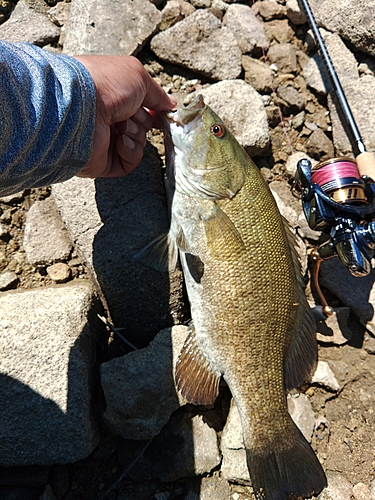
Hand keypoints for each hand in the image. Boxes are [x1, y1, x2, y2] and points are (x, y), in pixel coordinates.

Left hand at [73, 55, 175, 177]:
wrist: (80, 108)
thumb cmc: (105, 85)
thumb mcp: (138, 77)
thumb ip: (157, 93)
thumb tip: (171, 104)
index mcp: (111, 96)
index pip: (139, 107)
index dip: (153, 111)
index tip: (163, 113)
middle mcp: (107, 118)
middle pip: (142, 126)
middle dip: (143, 121)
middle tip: (132, 114)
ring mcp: (104, 141)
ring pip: (138, 144)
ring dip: (136, 135)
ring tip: (121, 126)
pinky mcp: (103, 161)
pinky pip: (130, 163)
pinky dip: (131, 152)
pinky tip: (121, 142)